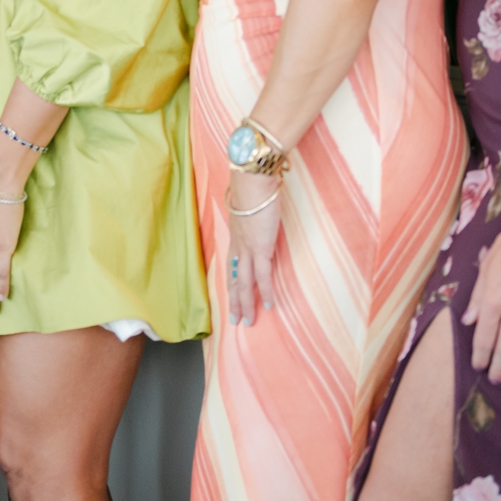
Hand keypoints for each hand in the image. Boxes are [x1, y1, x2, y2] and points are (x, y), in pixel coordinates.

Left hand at [225, 170, 281, 327]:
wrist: (254, 179)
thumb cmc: (254, 188)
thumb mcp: (250, 207)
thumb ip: (251, 218)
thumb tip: (257, 220)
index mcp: (235, 236)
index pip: (231, 266)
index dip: (231, 283)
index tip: (231, 297)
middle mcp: (238, 246)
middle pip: (234, 279)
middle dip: (235, 301)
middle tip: (235, 320)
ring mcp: (248, 248)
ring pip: (244, 283)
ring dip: (246, 304)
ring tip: (248, 322)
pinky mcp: (261, 248)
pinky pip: (263, 276)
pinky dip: (266, 292)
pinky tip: (269, 306)